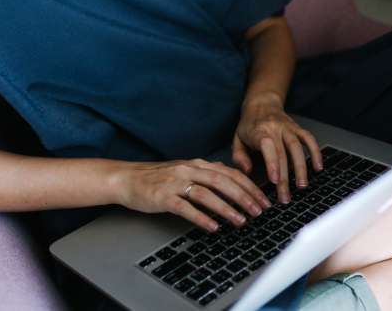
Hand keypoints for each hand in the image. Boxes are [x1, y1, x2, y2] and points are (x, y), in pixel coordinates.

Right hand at [112, 158, 272, 232]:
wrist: (127, 179)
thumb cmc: (158, 178)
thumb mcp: (186, 171)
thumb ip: (208, 175)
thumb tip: (233, 184)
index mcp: (198, 164)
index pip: (231, 173)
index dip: (249, 187)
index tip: (263, 200)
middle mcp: (189, 169)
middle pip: (223, 182)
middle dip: (244, 197)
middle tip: (258, 212)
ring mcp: (175, 182)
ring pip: (207, 194)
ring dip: (227, 208)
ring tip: (241, 221)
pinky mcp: (163, 197)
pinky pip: (186, 207)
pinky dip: (201, 217)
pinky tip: (213, 227)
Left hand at [231, 94, 323, 203]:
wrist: (261, 103)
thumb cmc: (248, 125)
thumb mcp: (237, 139)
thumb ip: (239, 156)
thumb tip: (247, 171)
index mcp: (258, 131)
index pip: (267, 146)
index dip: (272, 163)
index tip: (275, 180)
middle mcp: (274, 128)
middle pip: (282, 154)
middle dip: (285, 178)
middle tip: (285, 197)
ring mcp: (288, 127)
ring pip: (297, 147)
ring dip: (301, 168)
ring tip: (302, 186)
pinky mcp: (297, 128)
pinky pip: (309, 139)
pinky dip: (315, 152)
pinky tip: (318, 167)